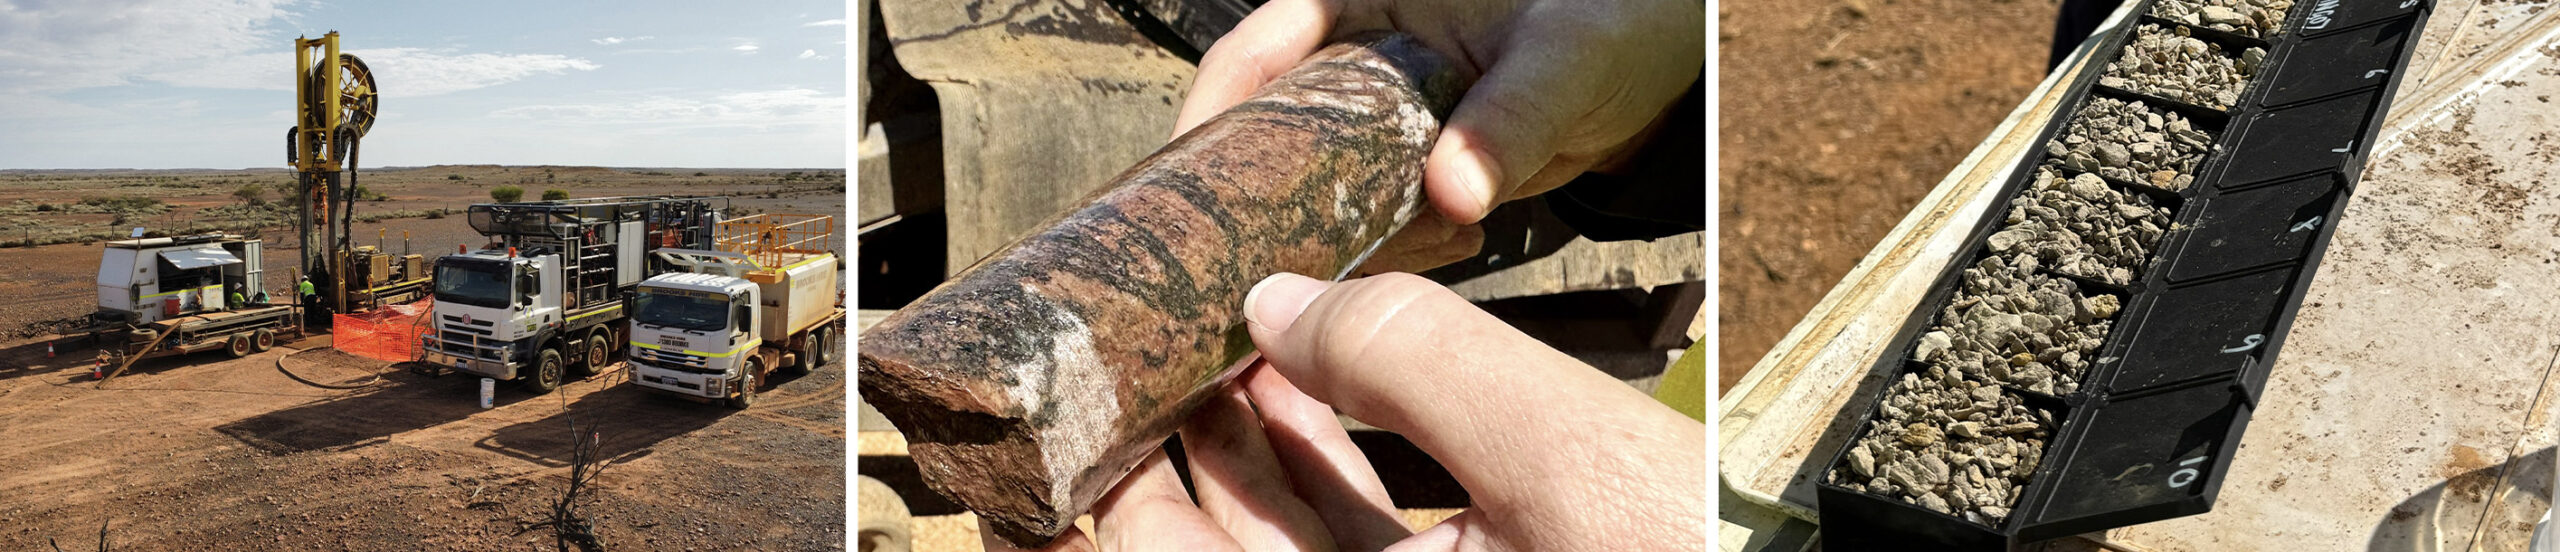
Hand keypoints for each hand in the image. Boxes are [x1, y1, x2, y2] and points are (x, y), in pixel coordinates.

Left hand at [982, 272, 1704, 550]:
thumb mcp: (1566, 463)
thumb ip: (1421, 365)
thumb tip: (1284, 298)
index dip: (1069, 502)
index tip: (1033, 413)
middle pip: (1191, 540)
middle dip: (1155, 434)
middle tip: (1124, 329)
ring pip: (1263, 529)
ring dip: (1234, 426)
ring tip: (1207, 318)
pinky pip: (1337, 531)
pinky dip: (1312, 450)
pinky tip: (1301, 365)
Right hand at [1172, 0, 1705, 272]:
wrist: (1658, 65)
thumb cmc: (1609, 20)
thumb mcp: (1562, 58)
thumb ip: (1508, 121)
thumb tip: (1454, 189)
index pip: (1250, 56)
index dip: (1208, 121)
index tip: (1188, 193)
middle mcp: (1351, 56)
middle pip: (1263, 133)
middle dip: (1263, 199)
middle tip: (1255, 265)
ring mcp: (1375, 119)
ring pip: (1314, 188)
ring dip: (1339, 235)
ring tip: (1393, 253)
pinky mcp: (1407, 171)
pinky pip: (1373, 221)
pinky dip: (1396, 247)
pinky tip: (1455, 239)